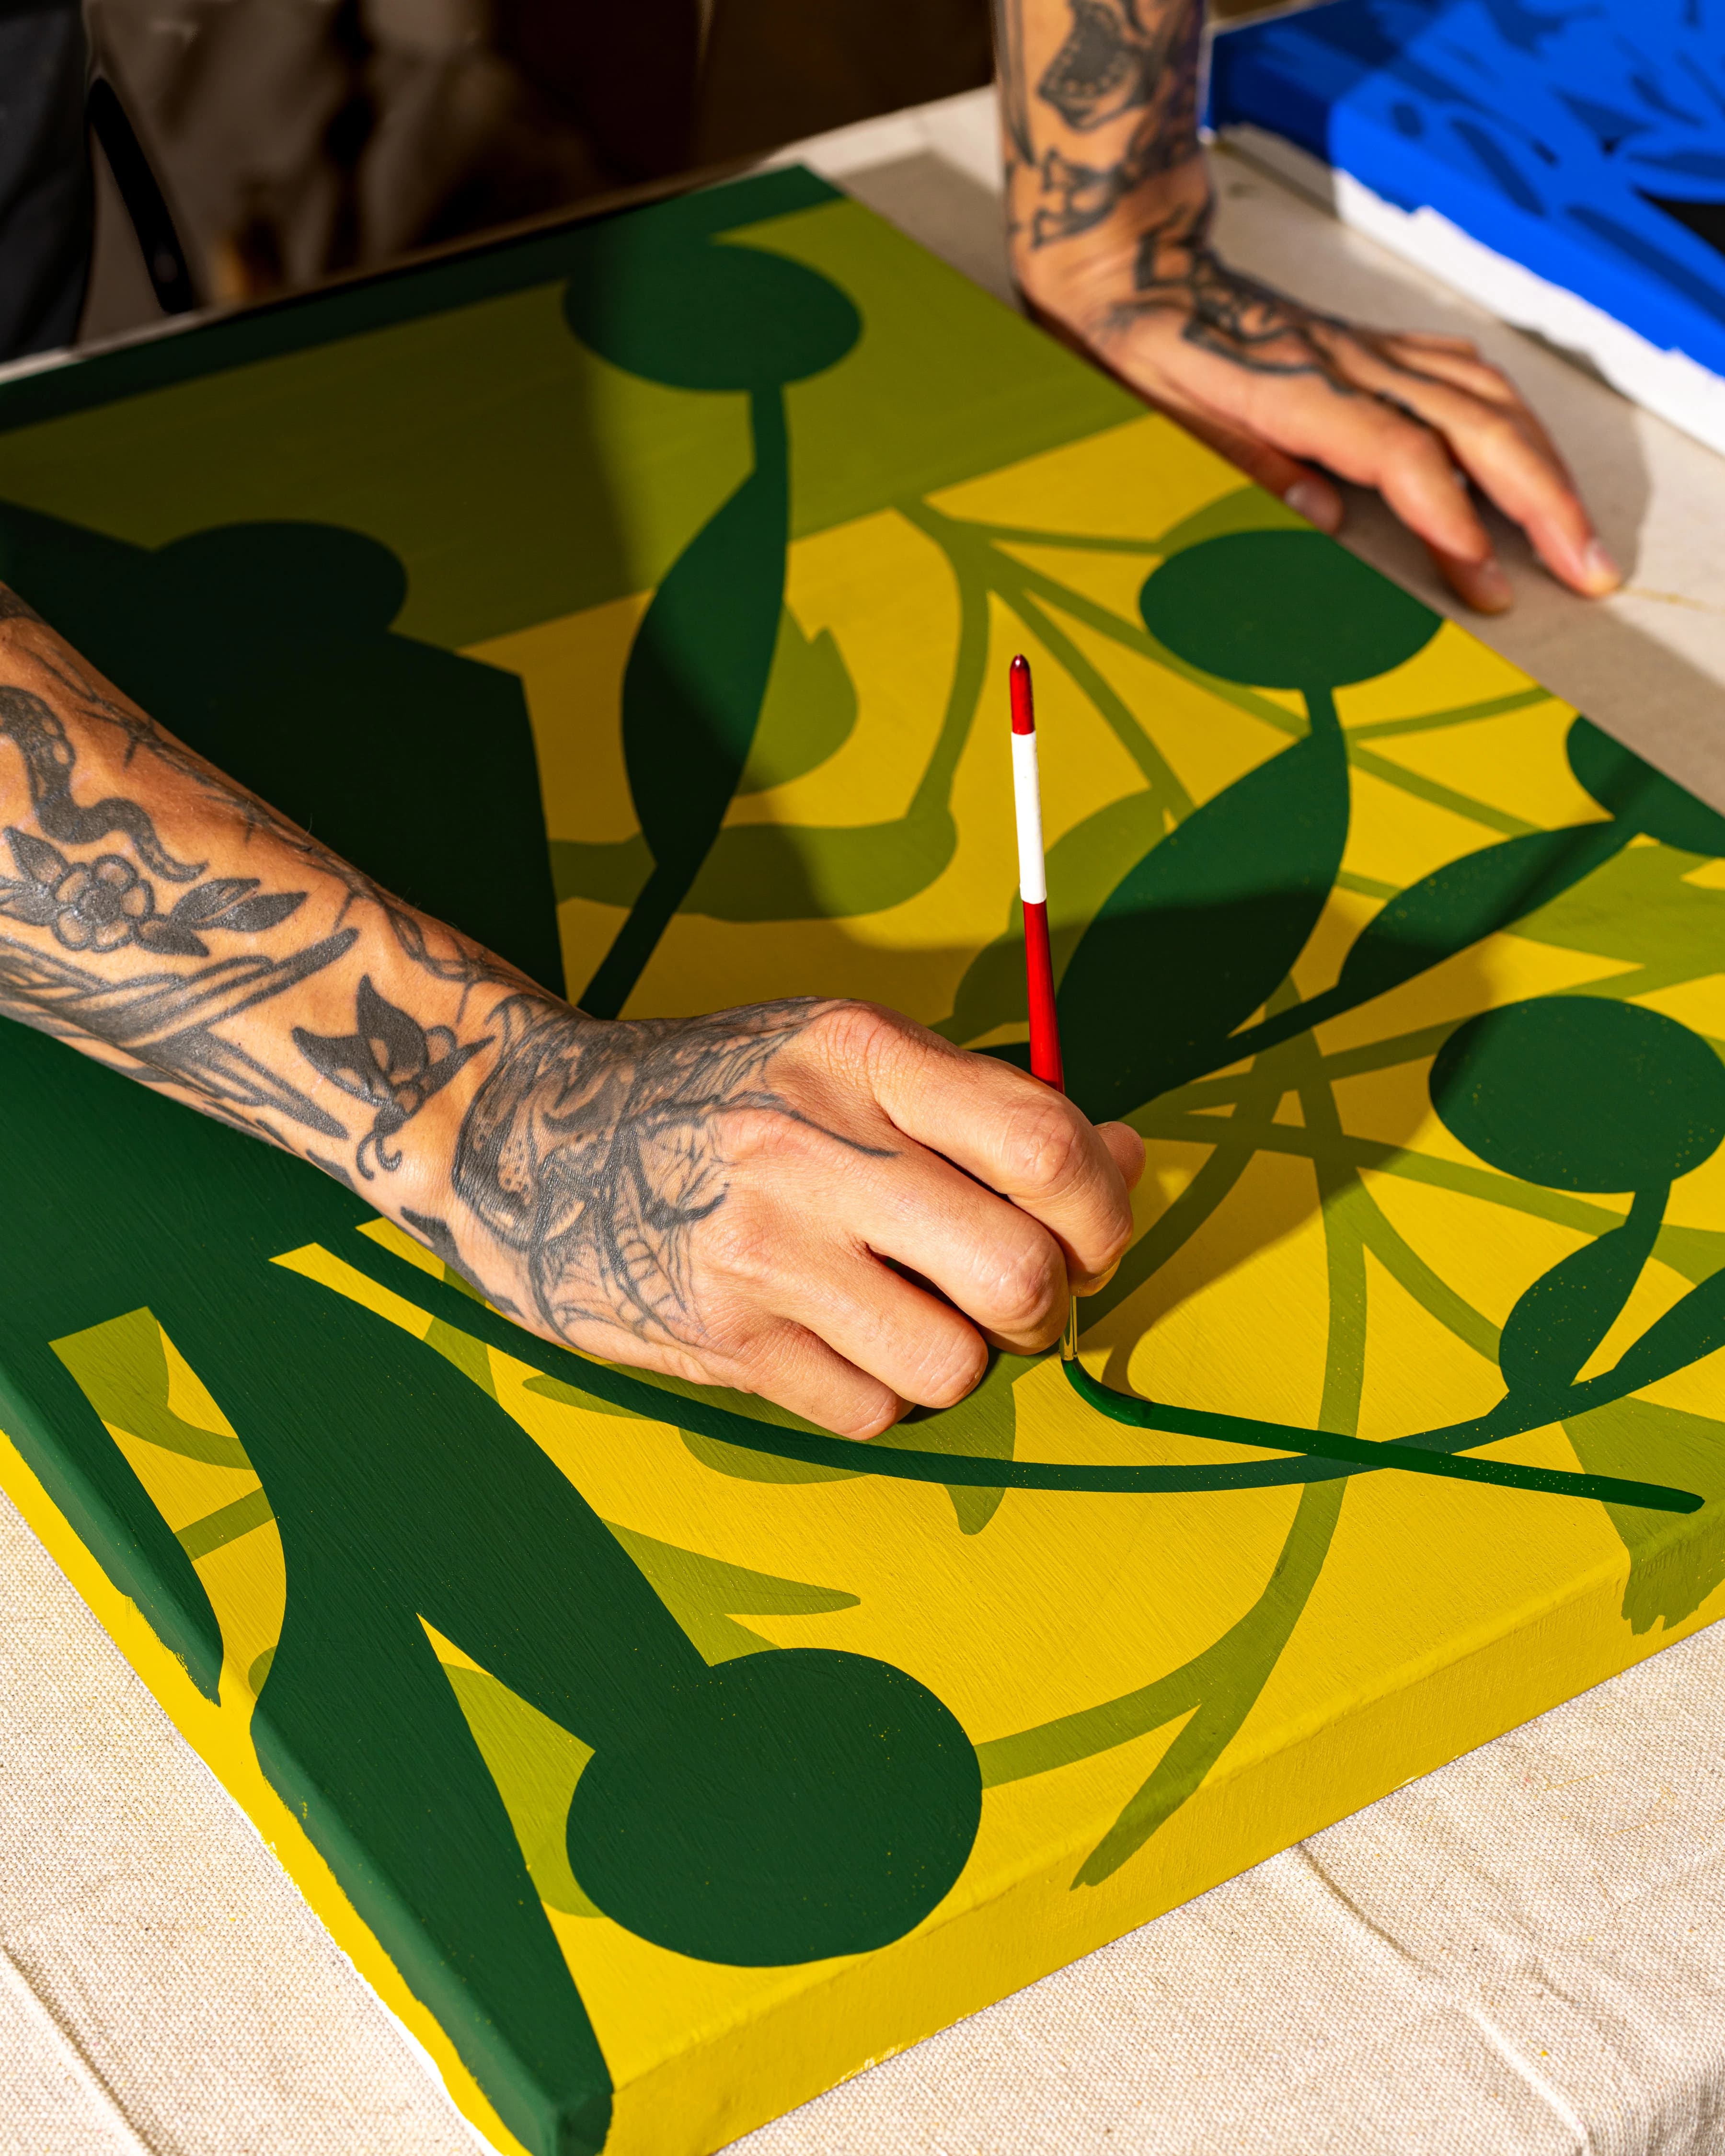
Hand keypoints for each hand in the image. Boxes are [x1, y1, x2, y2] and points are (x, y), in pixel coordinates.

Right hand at [412, 995, 1144, 1438]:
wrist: (539, 1142)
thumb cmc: (727, 1096)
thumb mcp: (845, 1055)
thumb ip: (984, 1105)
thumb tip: (1126, 1164)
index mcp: (860, 1054)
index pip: (1046, 1146)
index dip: (1106, 1207)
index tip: (1091, 1223)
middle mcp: (812, 1149)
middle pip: (1022, 1277)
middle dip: (1050, 1304)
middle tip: (1017, 1290)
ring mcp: (762, 1254)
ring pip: (956, 1368)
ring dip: (964, 1356)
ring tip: (918, 1311)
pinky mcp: (725, 1343)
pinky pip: (876, 1415)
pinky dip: (885, 1393)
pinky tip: (844, 1337)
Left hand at [1014, 167, 1619, 613]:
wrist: (1136, 270)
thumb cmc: (1142, 355)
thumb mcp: (1165, 423)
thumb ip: (1243, 466)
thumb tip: (1323, 520)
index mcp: (1296, 391)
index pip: (1401, 454)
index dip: (1449, 515)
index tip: (1487, 574)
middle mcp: (1349, 365)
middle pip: (1475, 427)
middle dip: (1541, 501)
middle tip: (1583, 570)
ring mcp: (1367, 350)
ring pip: (1487, 399)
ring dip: (1542, 467)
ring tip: (1574, 532)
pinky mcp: (1372, 344)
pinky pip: (1461, 371)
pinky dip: (1507, 416)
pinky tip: (1525, 452)